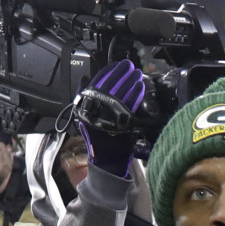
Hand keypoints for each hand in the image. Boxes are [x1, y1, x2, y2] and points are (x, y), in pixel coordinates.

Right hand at [74, 59, 145, 177]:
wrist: (106, 160)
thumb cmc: (97, 139)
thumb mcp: (85, 117)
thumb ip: (83, 98)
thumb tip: (85, 80)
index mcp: (87, 106)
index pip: (97, 83)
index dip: (107, 72)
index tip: (115, 65)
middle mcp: (97, 109)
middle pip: (111, 85)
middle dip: (121, 73)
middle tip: (129, 65)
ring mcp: (111, 115)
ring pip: (122, 93)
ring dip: (130, 81)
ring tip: (137, 73)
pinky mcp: (124, 122)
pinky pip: (131, 104)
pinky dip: (136, 94)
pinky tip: (141, 87)